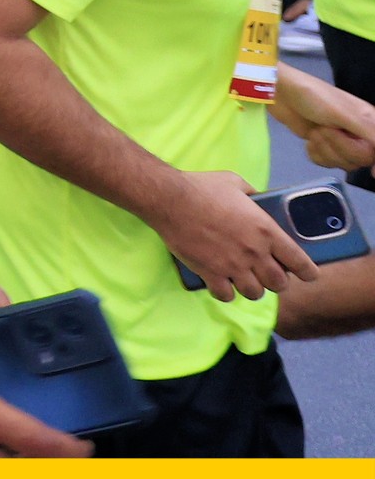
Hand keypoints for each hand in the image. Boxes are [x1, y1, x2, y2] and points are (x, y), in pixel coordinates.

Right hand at [150, 166, 314, 300]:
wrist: (169, 199)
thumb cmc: (202, 187)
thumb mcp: (235, 182)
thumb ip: (253, 194)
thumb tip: (259, 199)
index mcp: (266, 231)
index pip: (300, 262)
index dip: (308, 272)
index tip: (308, 275)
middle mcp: (254, 253)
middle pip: (279, 284)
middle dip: (276, 281)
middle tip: (268, 273)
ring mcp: (232, 266)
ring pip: (255, 293)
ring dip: (252, 288)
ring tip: (244, 280)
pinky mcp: (210, 273)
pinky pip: (227, 296)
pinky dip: (226, 292)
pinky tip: (222, 283)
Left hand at [278, 67, 374, 170]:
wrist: (280, 94)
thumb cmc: (314, 97)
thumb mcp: (344, 113)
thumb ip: (371, 133)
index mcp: (370, 123)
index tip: (373, 172)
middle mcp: (360, 134)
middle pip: (359, 159)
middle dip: (338, 146)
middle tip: (323, 128)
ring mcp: (341, 141)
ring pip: (342, 163)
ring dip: (324, 148)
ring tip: (315, 130)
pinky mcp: (324, 147)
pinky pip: (326, 163)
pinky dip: (315, 153)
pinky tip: (310, 140)